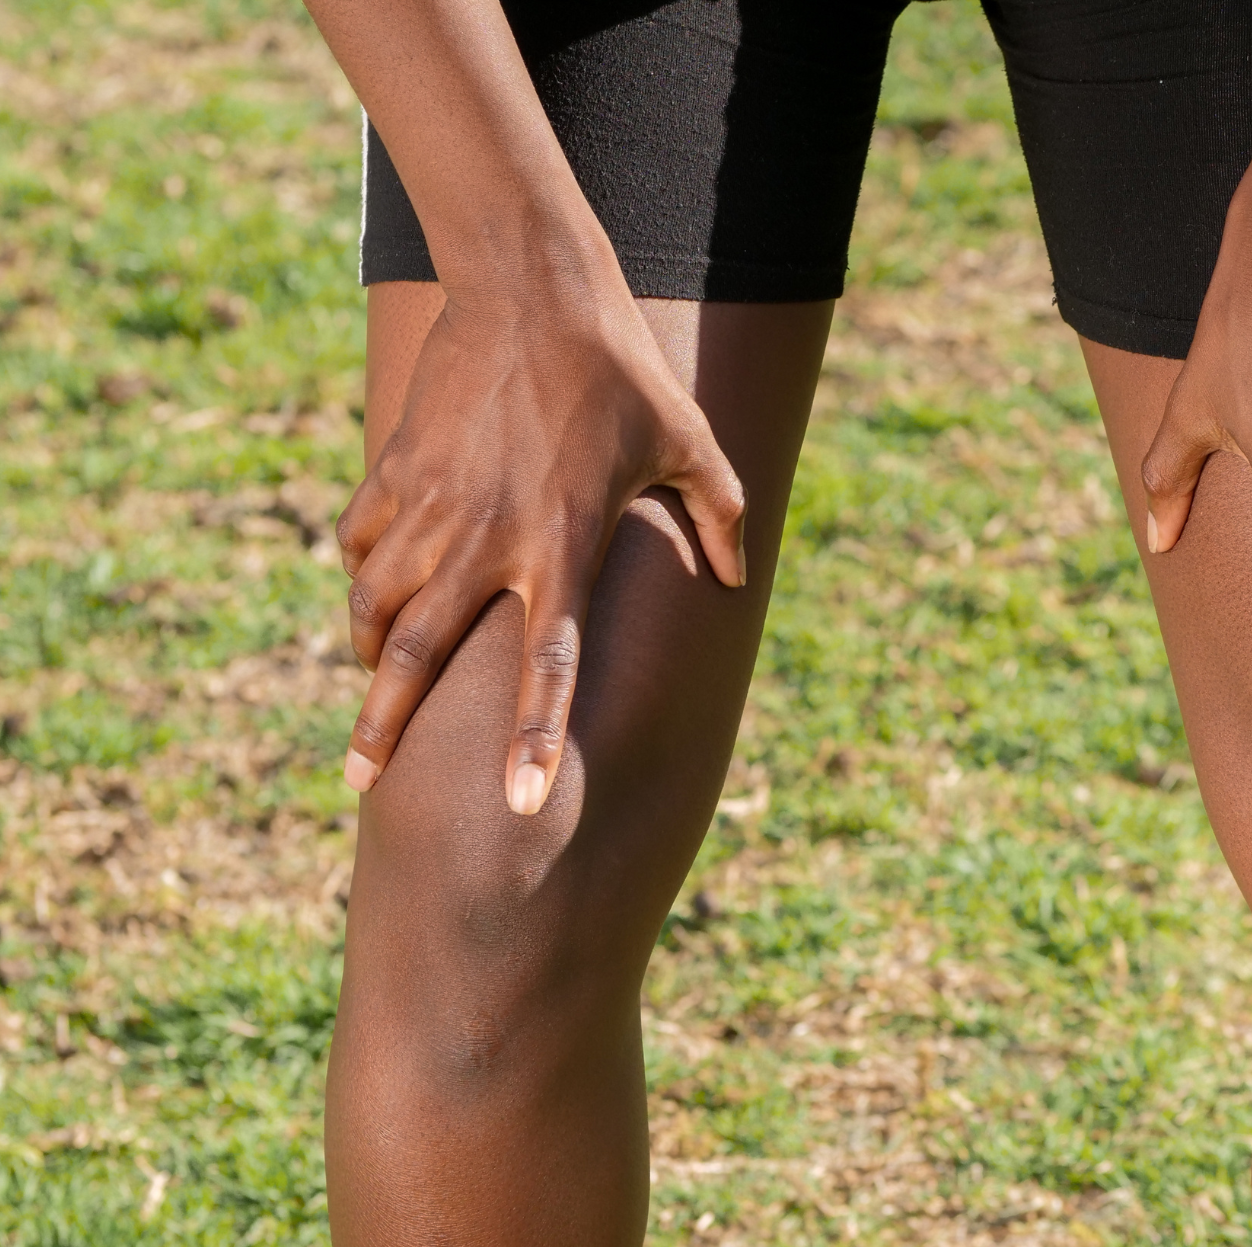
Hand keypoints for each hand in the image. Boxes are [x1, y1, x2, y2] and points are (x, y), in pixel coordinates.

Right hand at [337, 278, 746, 813]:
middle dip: (384, 727)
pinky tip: (373, 591)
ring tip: (372, 689)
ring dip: (370, 655)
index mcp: (563, 548)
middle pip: (420, 656)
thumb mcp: (690, 441)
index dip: (534, 740)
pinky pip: (361, 543)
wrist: (532, 284)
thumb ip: (721, 515)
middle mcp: (487, 540)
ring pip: (377, 604)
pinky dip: (362, 576)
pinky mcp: (397, 467)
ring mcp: (433, 504)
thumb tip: (739, 581)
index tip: (517, 805)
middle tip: (360, 781)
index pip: (549, 668)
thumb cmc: (623, 370)